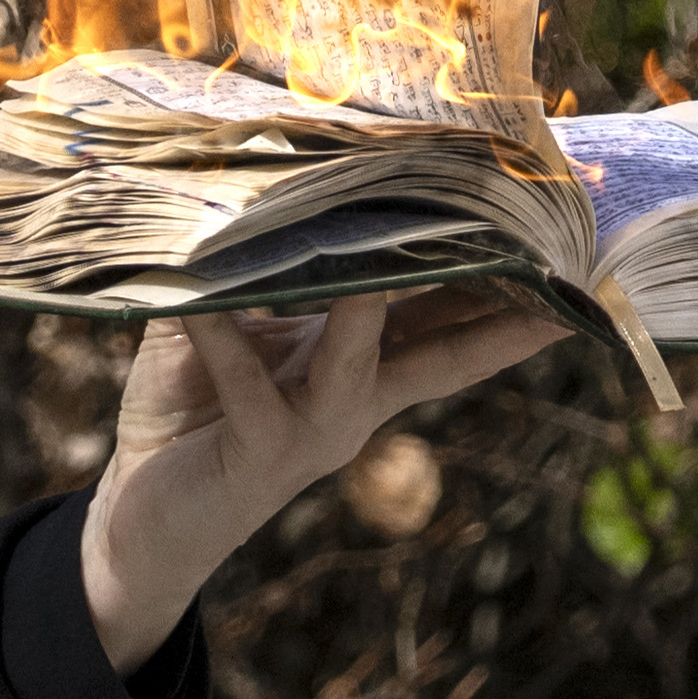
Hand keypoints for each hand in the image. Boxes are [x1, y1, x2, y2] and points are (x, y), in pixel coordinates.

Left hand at [75, 289, 565, 677]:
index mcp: (361, 370)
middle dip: (496, 299)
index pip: (448, 321)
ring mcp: (315, 430)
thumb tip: (262, 180)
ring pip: (359, 356)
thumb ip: (255, 273)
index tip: (553, 242)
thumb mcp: (230, 332)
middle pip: (442, 341)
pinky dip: (224, 337)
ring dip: (373, 300)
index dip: (503, 289)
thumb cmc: (190, 411)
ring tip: (386, 243)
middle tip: (546, 248)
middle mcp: (355, 403)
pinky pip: (245, 381)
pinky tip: (205, 301)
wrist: (144, 518)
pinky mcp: (260, 449)